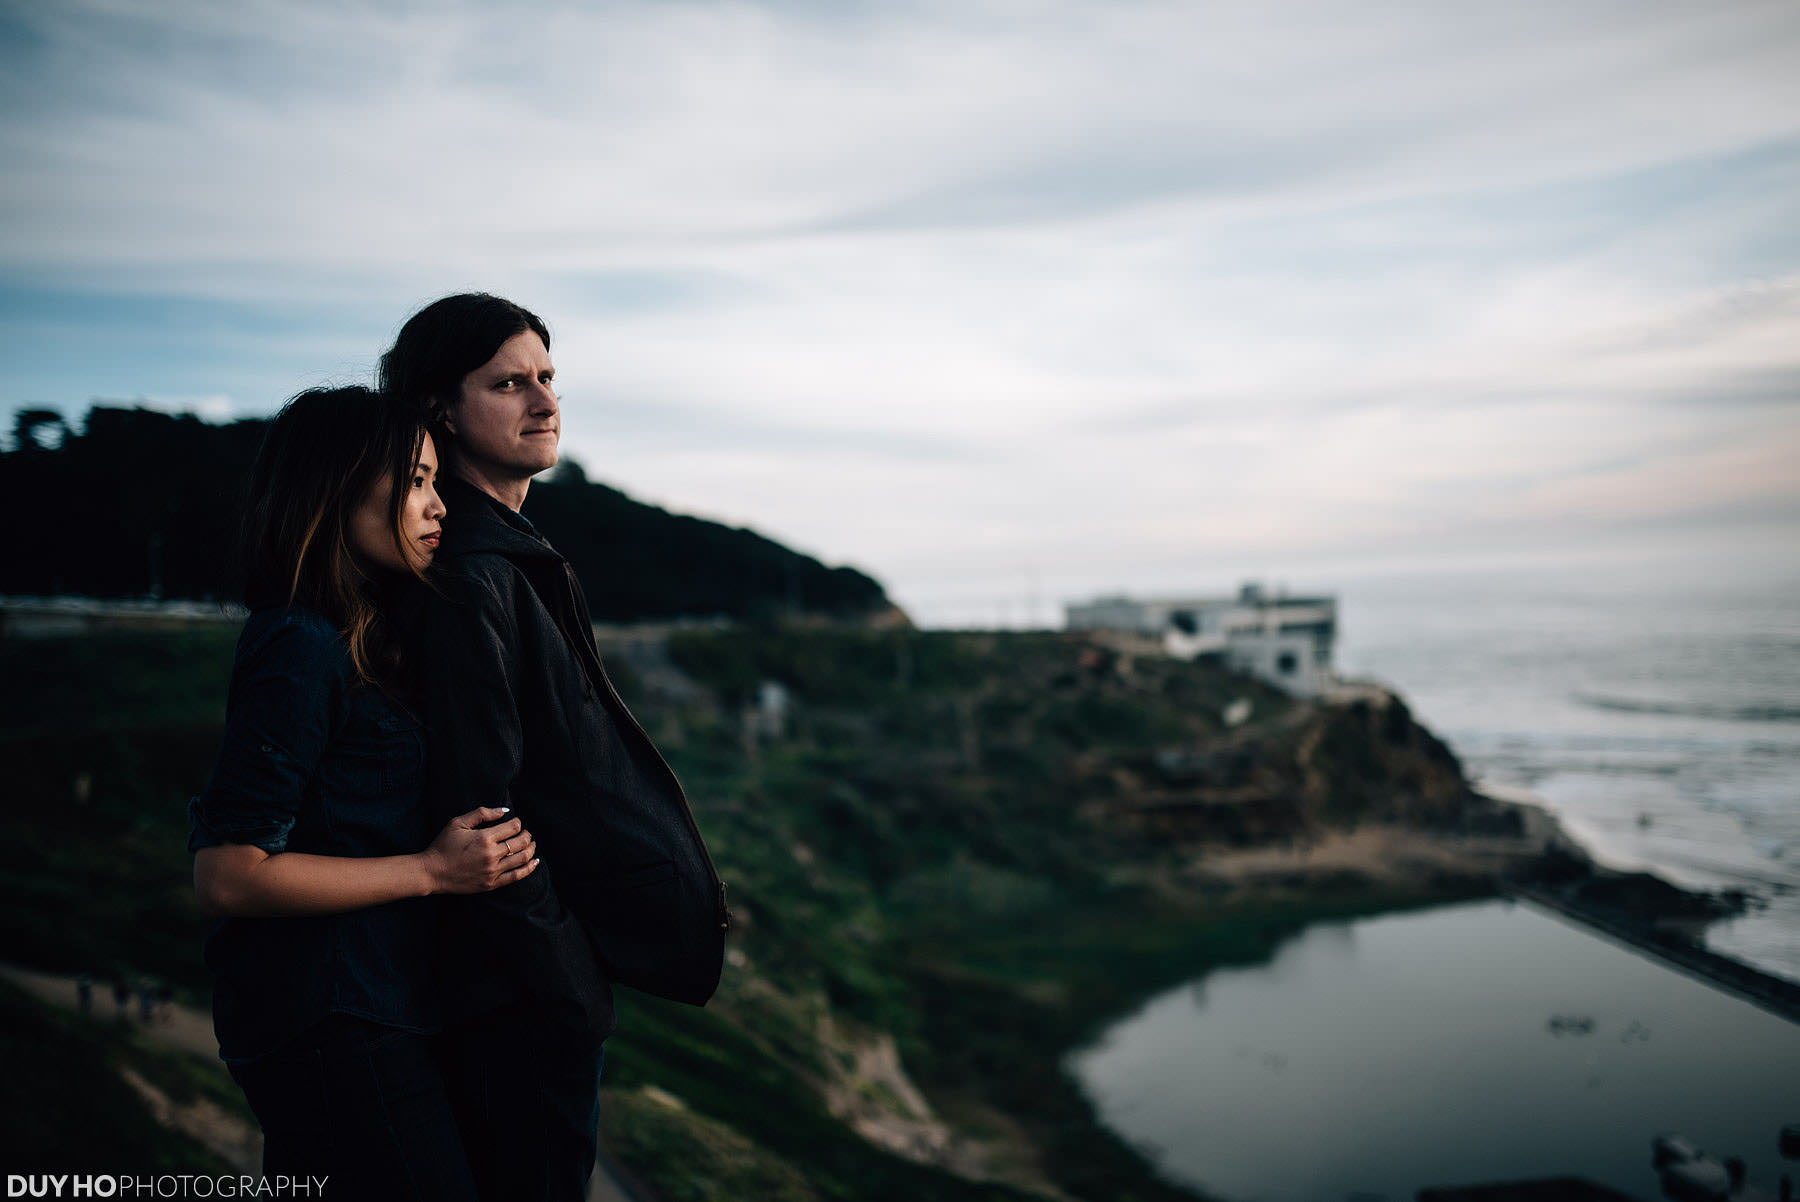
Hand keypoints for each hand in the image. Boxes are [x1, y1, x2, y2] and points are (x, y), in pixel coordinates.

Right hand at [421, 807, 538, 893]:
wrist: (432, 872)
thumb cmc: (443, 845)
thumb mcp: (458, 823)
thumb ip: (482, 813)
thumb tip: (504, 810)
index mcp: (484, 838)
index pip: (513, 827)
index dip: (518, 823)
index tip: (515, 823)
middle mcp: (491, 855)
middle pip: (521, 842)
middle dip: (527, 835)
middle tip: (526, 833)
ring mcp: (493, 871)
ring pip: (522, 859)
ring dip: (531, 850)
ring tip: (532, 845)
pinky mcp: (491, 884)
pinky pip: (516, 876)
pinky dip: (528, 868)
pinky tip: (534, 862)